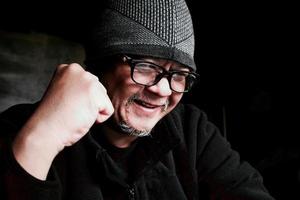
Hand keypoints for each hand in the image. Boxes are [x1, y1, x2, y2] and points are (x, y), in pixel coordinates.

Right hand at [12, 63, 113, 178]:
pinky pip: (108, 110)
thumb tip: (90, 93)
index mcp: (67, 69)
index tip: (66, 104)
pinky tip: (82, 118)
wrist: (46, 129)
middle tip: (71, 110)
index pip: (88, 84)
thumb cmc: (52, 116)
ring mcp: (87, 80)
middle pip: (98, 89)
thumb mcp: (63, 92)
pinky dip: (99, 119)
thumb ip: (77, 87)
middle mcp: (77, 70)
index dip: (80, 99)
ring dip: (93, 110)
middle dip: (89, 103)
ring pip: (103, 99)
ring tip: (76, 113)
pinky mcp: (95, 93)